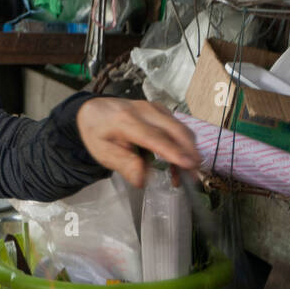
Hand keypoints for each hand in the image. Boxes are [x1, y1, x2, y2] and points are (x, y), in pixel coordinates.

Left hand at [75, 98, 200, 187]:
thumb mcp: (103, 153)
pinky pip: (179, 128)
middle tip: (194, 177)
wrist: (95, 110)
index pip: (154, 137)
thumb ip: (124, 165)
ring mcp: (155, 108)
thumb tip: (143, 180)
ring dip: (188, 151)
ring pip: (181, 129)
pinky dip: (184, 145)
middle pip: (175, 130)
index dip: (173, 152)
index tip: (189, 165)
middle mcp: (144, 110)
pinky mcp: (163, 110)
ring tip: (183, 175)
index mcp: (125, 121)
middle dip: (189, 153)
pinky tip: (178, 162)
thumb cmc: (99, 133)